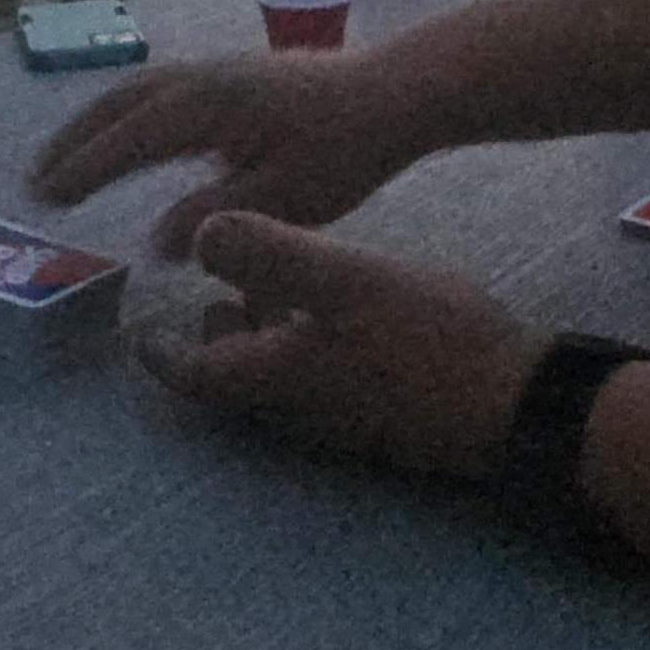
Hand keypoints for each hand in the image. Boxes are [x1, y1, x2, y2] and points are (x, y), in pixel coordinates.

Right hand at [30, 51, 422, 258]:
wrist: (397, 92)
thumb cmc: (347, 149)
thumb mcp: (286, 197)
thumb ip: (216, 217)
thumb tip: (156, 243)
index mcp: (210, 105)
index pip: (131, 137)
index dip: (85, 167)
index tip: (45, 197)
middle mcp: (203, 77)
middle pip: (121, 103)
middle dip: (74, 141)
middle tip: (35, 182)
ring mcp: (217, 70)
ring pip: (138, 91)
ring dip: (96, 123)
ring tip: (65, 158)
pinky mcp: (233, 75)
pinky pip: (160, 89)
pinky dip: (126, 113)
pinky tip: (128, 137)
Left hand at [134, 211, 538, 481]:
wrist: (518, 405)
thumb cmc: (427, 340)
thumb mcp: (345, 281)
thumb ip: (269, 257)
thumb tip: (201, 234)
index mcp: (273, 378)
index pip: (189, 372)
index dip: (154, 349)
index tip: (131, 325)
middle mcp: (296, 408)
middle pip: (229, 376)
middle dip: (205, 337)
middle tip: (195, 291)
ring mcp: (339, 415)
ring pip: (274, 373)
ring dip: (256, 332)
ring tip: (255, 284)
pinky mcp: (378, 409)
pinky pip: (315, 374)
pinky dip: (298, 337)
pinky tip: (329, 301)